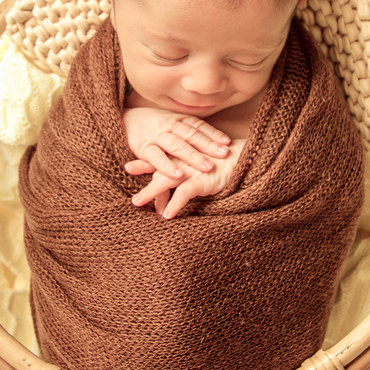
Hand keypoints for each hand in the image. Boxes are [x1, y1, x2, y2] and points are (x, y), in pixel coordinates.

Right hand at [122, 107, 230, 180]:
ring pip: (177, 145)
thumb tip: (218, 140)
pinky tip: (178, 175)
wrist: (124, 119)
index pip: (199, 126)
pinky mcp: (143, 148)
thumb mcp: (173, 122)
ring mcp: (157, 136)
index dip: (214, 134)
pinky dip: (167, 166)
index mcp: (179, 119)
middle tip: (224, 155)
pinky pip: (156, 157)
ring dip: (193, 156)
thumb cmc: (155, 124)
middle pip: (192, 135)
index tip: (228, 143)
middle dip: (209, 146)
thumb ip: (191, 130)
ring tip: (208, 167)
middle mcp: (169, 125)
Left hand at [126, 140, 243, 218]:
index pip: (159, 155)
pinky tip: (166, 216)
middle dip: (141, 172)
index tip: (127, 166)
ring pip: (166, 179)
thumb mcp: (200, 163)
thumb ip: (186, 168)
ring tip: (136, 202)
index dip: (143, 160)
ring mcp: (192, 169)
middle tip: (124, 174)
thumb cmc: (222, 163)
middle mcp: (184, 159)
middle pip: (158, 164)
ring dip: (150, 192)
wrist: (245, 160)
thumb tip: (173, 185)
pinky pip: (185, 193)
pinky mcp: (203, 180)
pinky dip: (175, 204)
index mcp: (182, 153)